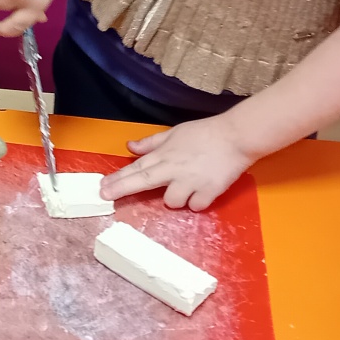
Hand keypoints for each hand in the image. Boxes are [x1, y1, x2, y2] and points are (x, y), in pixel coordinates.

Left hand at [100, 116, 254, 210]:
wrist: (236, 136)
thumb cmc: (205, 133)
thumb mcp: (175, 133)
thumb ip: (152, 143)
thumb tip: (130, 147)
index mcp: (165, 154)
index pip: (136, 167)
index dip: (118, 178)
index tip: (102, 187)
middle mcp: (174, 168)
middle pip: (143, 181)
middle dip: (122, 189)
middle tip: (106, 195)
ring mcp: (191, 181)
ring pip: (171, 202)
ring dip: (174, 198)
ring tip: (185, 187)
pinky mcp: (209, 191)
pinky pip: (195, 206)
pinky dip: (196, 202)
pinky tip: (201, 192)